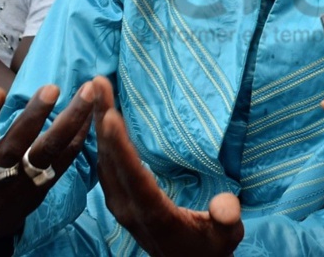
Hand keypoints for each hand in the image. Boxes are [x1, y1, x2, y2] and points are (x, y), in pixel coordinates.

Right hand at [0, 83, 93, 237]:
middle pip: (15, 147)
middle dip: (33, 117)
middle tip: (52, 86)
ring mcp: (23, 182)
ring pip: (49, 153)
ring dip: (71, 122)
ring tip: (90, 92)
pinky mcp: (46, 185)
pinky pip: (67, 160)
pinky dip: (82, 136)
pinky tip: (96, 112)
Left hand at [91, 77, 243, 255]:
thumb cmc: (209, 248)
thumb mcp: (226, 238)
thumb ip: (226, 220)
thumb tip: (225, 207)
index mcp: (155, 214)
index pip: (134, 176)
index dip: (121, 147)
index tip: (109, 117)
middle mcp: (129, 207)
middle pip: (111, 160)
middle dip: (102, 119)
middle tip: (97, 82)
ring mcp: (119, 204)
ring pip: (103, 159)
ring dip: (98, 123)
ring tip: (96, 88)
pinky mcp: (118, 199)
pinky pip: (104, 163)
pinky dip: (101, 136)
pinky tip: (101, 115)